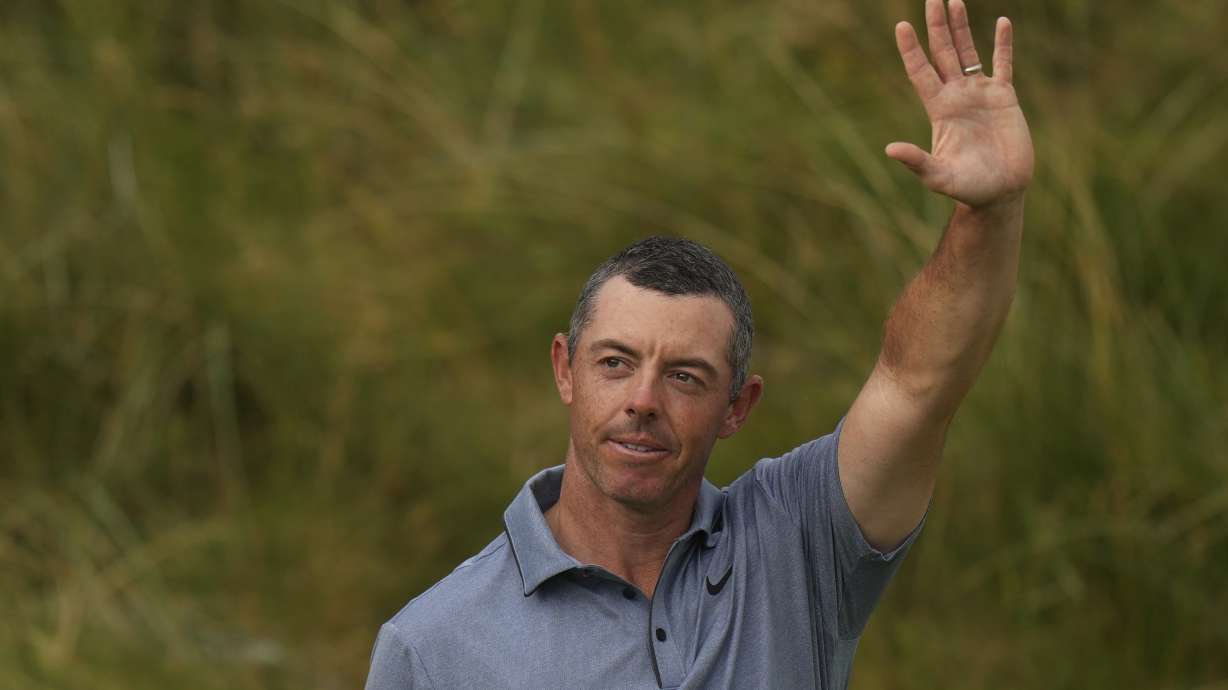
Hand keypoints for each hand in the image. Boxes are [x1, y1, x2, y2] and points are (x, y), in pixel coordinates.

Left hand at [887, 0, 1033, 208]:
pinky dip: (1004, 44)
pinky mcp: (1005, 97)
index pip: (921, 72)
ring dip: (961, 27)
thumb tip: (890, 149)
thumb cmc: (967, 188)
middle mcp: (957, 96)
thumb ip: (916, 162)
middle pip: (943, 53)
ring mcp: (980, 94)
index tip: (901, 25)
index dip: (911, 50)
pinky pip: (1004, 64)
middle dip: (936, 27)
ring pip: (969, 52)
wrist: (1001, 192)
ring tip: (954, 0)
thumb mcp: (938, 176)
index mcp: (939, 109)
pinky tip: (1002, 22)